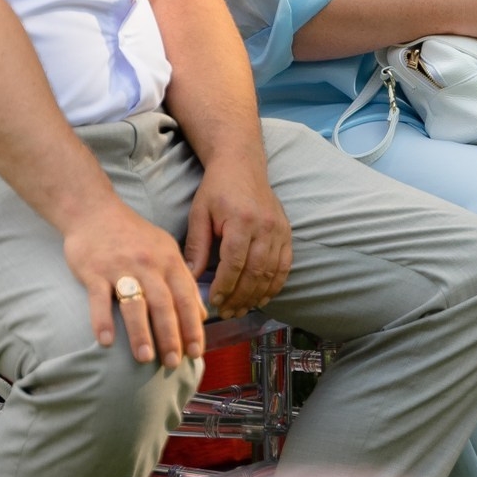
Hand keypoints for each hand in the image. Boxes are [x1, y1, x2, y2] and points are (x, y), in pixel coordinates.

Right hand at [62, 196, 204, 369]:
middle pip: (163, 304)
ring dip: (141, 333)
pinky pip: (99, 299)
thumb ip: (183, 281)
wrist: (94, 210)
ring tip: (145, 358)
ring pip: (134, 304)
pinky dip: (103, 321)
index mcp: (168, 260)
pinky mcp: (94, 270)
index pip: (185, 297)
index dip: (192, 326)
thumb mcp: (166, 250)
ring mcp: (120, 267)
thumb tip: (201, 315)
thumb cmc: (133, 235)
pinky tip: (106, 342)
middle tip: (173, 363)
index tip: (196, 352)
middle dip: (171, 336)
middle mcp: (148, 263)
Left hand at [184, 154, 291, 318]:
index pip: (234, 264)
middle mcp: (265, 227)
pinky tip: (261, 298)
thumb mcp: (199, 214)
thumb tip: (189, 277)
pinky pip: (284, 266)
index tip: (213, 303)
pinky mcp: (286, 233)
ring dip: (255, 296)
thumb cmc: (217, 188)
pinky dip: (274, 286)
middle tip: (226, 312)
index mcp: (241, 221)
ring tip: (240, 309)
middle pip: (255, 273)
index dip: (224, 288)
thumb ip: (197, 247)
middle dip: (239, 297)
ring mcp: (280, 230)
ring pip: (271, 273)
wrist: (242, 164)